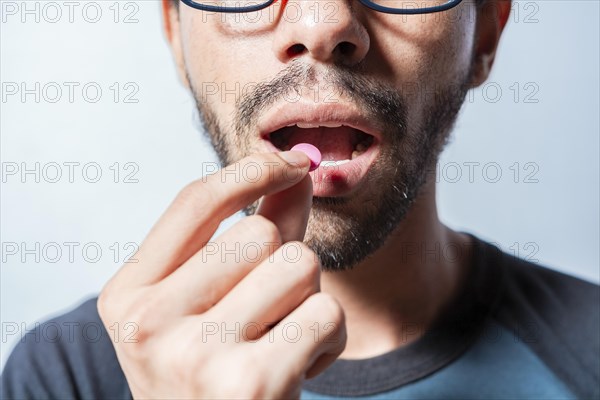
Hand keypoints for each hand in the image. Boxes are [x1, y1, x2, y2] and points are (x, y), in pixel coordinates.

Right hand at [98, 151, 346, 398]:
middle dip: (283, 262)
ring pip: (298, 266)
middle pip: (259, 234)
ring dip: (307, 299)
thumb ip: (250, 232)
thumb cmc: (210, 370)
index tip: (291, 163)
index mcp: (127, 295)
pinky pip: (326, 314)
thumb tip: (297, 170)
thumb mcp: (206, 303)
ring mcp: (196, 356)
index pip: (194, 201)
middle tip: (268, 308)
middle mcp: (148, 324)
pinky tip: (299, 366)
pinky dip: (328, 338)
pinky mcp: (251, 385)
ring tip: (279, 337)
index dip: (250, 170)